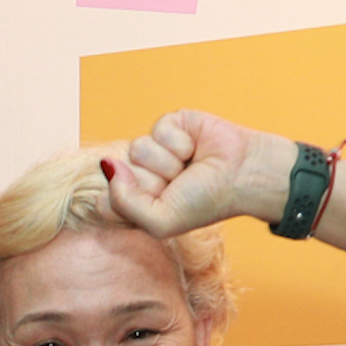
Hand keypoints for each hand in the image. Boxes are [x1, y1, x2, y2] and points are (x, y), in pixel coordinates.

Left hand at [105, 109, 271, 237]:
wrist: (242, 175)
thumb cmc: (205, 202)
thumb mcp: (160, 220)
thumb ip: (122, 203)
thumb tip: (106, 165)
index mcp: (137, 204)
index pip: (104, 203)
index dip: (124, 204)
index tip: (154, 207)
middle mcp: (142, 177)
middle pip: (118, 175)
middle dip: (151, 183)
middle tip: (178, 186)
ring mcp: (154, 150)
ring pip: (136, 149)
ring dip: (167, 163)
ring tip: (188, 166)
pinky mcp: (169, 125)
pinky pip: (156, 130)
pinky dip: (178, 142)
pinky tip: (194, 148)